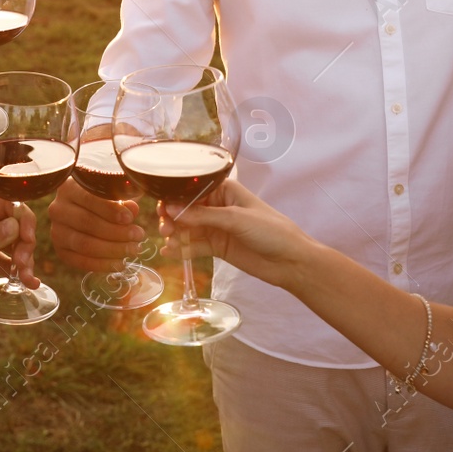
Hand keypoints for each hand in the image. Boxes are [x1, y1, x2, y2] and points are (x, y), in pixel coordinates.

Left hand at [0, 192, 38, 294]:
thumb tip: (15, 226)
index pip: (10, 204)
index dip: (23, 218)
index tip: (27, 238)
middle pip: (19, 224)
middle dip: (25, 242)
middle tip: (22, 262)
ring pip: (18, 243)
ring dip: (26, 259)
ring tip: (26, 277)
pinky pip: (10, 261)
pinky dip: (20, 271)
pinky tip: (29, 282)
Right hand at [49, 175, 145, 272]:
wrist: (87, 211)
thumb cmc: (104, 198)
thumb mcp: (113, 191)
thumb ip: (123, 197)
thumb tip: (132, 209)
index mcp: (68, 187)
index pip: (89, 198)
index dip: (110, 210)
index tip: (130, 218)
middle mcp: (57, 209)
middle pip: (87, 222)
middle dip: (116, 232)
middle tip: (138, 236)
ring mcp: (56, 231)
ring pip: (84, 244)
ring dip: (112, 250)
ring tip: (132, 249)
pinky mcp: (61, 251)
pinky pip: (81, 261)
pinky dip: (102, 265)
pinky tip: (119, 263)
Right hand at [160, 180, 311, 290]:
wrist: (290, 261)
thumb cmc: (271, 230)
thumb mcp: (236, 218)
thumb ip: (203, 216)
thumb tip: (172, 210)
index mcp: (225, 190)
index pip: (193, 190)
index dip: (176, 197)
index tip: (162, 207)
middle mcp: (218, 207)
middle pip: (187, 210)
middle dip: (173, 217)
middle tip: (165, 227)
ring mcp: (217, 228)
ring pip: (189, 229)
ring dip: (176, 234)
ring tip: (168, 241)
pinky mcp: (217, 247)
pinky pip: (194, 246)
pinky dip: (182, 249)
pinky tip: (170, 252)